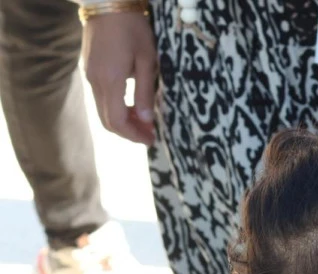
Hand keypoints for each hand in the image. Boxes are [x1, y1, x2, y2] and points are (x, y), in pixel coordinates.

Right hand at [82, 12, 157, 144]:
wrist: (108, 3)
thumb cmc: (133, 29)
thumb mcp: (148, 60)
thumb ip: (145, 92)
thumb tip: (146, 120)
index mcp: (110, 80)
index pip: (117, 121)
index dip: (133, 135)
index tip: (151, 139)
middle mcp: (96, 81)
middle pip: (107, 120)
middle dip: (129, 132)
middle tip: (150, 135)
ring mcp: (90, 75)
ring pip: (103, 110)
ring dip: (123, 121)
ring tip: (144, 122)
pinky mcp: (90, 70)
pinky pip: (101, 98)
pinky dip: (116, 108)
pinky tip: (133, 106)